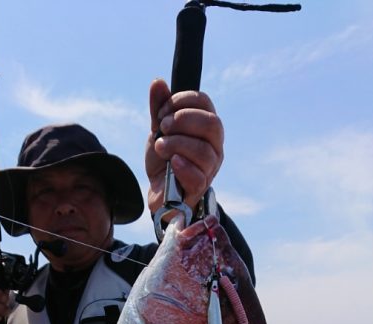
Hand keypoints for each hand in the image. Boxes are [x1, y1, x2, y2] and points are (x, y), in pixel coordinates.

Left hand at [145, 78, 223, 215]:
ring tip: (160, 147)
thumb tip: (158, 82)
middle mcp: (214, 146)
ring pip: (203, 150)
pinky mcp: (200, 187)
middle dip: (183, 120)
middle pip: (212, 124)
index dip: (181, 101)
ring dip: (176, 143)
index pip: (204, 102)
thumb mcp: (159, 131)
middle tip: (163, 127)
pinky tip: (171, 163)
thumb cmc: (164, 161)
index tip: (161, 113)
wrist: (159, 192)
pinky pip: (197, 175)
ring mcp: (210, 168)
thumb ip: (159, 108)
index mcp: (206, 127)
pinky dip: (182, 166)